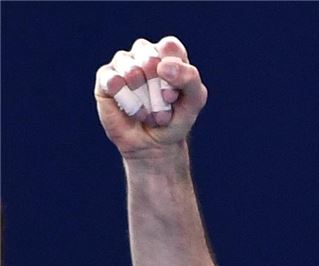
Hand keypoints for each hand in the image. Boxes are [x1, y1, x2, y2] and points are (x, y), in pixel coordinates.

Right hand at [96, 37, 206, 157]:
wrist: (154, 147)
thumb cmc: (174, 120)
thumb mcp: (194, 102)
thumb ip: (190, 79)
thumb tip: (161, 66)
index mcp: (167, 54)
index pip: (170, 48)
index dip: (174, 73)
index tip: (173, 95)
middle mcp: (144, 53)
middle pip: (150, 59)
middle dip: (158, 91)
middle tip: (162, 108)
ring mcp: (123, 64)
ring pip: (131, 70)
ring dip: (144, 100)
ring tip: (148, 114)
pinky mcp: (105, 78)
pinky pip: (113, 81)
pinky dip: (127, 102)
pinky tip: (134, 112)